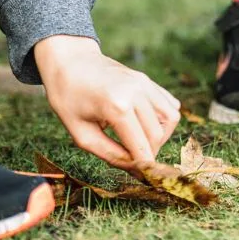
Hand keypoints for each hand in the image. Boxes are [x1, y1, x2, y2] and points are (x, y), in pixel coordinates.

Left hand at [34, 35, 180, 168]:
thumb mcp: (81, 134)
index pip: (142, 147)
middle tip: (133, 161)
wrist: (68, 61)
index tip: (139, 179)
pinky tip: (143, 124)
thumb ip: (110, 154)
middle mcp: (136, 92)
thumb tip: (135, 169)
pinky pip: (168, 103)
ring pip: (171, 118)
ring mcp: (144, 82)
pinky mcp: (146, 79)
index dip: (143, 167)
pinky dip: (163, 118)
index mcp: (117, 106)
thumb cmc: (68, 98)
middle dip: (149, 153)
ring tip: (139, 140)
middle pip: (157, 135)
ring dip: (160, 135)